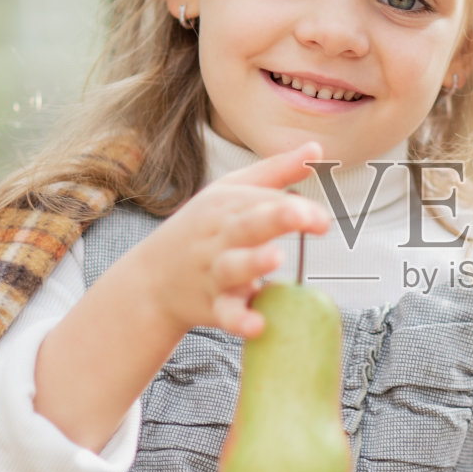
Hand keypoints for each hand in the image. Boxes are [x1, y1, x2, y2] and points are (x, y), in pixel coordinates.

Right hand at [132, 143, 330, 342]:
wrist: (151, 282)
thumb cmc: (203, 229)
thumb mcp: (231, 193)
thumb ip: (276, 171)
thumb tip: (316, 147)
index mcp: (227, 207)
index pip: (261, 200)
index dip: (293, 207)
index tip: (321, 219)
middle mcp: (220, 237)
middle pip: (247, 224)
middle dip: (275, 217)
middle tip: (302, 214)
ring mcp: (214, 272)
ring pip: (233, 266)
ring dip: (253, 262)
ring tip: (276, 258)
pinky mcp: (212, 306)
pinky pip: (226, 314)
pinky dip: (239, 320)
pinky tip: (257, 324)